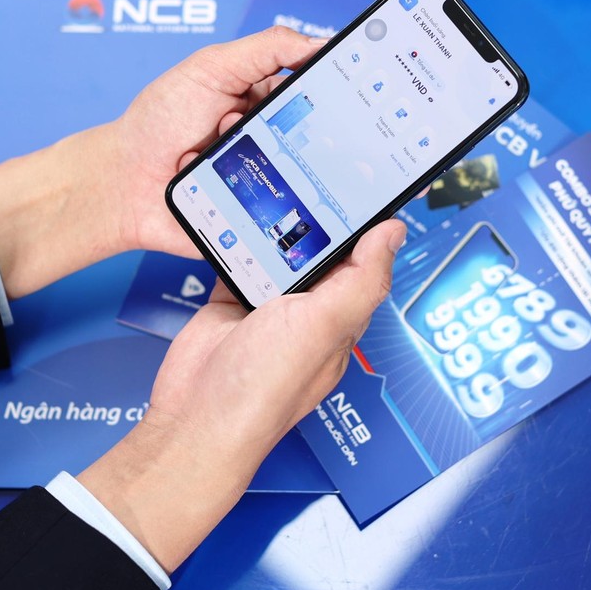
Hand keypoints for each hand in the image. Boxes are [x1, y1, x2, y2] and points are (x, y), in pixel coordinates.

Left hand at [0, 26, 321, 297]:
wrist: (124, 185)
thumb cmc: (158, 123)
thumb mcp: (211, 69)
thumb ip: (266, 49)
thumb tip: (321, 41)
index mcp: (268, 100)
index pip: (319, 92)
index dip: (342, 89)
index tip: (359, 85)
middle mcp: (276, 139)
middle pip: (324, 136)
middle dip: (303, 127)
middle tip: (255, 118)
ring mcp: (272, 178)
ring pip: (311, 175)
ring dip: (276, 160)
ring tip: (223, 146)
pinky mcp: (264, 215)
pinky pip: (292, 214)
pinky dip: (276, 200)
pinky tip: (241, 187)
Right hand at [77, 218, 406, 572]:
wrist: (197, 414)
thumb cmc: (265, 386)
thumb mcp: (326, 323)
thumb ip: (362, 277)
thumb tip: (393, 233)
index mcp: (341, 319)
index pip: (363, 265)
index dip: (366, 228)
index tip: (363, 188)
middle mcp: (308, 315)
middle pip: (319, 255)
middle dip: (315, 221)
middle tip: (312, 175)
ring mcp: (267, 310)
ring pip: (277, 255)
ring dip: (273, 229)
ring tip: (275, 188)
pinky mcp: (230, 304)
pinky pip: (237, 262)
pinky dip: (234, 241)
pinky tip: (236, 218)